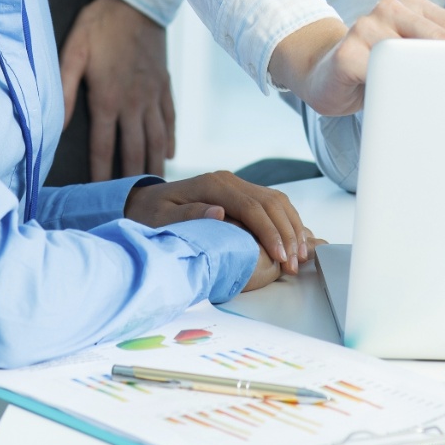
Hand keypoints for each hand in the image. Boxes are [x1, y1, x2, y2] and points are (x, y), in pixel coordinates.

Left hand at [59, 0, 175, 179]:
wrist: (137, 1)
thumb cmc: (100, 25)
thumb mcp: (73, 52)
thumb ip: (64, 89)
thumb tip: (57, 125)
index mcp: (108, 99)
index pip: (105, 147)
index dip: (103, 173)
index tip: (103, 196)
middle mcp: (134, 103)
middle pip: (135, 150)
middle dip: (133, 178)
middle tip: (136, 205)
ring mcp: (153, 96)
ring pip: (157, 139)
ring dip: (155, 165)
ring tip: (156, 188)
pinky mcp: (165, 85)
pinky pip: (170, 118)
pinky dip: (170, 138)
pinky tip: (170, 152)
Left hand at [124, 172, 312, 275]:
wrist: (144, 202)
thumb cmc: (150, 216)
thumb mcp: (161, 219)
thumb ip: (188, 215)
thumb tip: (220, 212)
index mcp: (212, 185)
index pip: (252, 207)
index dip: (270, 233)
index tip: (281, 258)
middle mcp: (228, 180)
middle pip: (271, 202)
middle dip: (287, 233)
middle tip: (295, 264)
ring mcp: (236, 184)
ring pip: (277, 201)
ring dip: (292, 227)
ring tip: (300, 257)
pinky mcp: (240, 192)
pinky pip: (272, 204)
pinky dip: (286, 222)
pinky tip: (293, 243)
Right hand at [269, 0, 444, 118]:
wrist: (320, 70)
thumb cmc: (374, 69)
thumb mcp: (411, 56)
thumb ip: (438, 56)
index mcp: (414, 6)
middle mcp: (391, 8)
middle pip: (442, 40)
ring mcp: (367, 25)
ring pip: (413, 55)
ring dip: (436, 81)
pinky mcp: (347, 53)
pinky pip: (380, 74)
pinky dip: (399, 93)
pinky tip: (411, 108)